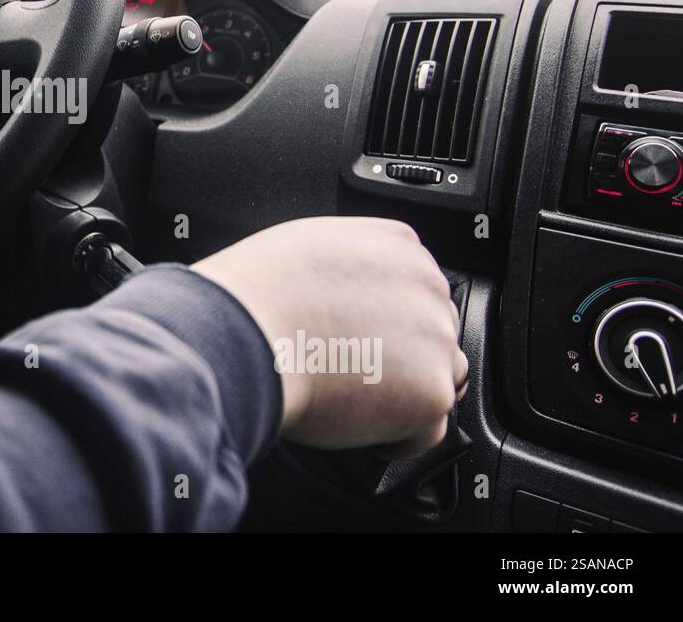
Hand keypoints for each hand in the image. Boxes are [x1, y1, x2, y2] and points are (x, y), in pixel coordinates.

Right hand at [193, 216, 465, 457]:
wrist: (246, 335)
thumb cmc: (256, 295)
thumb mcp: (306, 247)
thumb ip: (346, 266)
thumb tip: (345, 296)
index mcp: (398, 245)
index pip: (417, 286)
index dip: (389, 317)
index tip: (367, 336)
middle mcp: (427, 286)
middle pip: (433, 330)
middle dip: (403, 354)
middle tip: (356, 371)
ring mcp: (434, 339)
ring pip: (440, 376)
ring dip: (408, 393)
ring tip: (360, 403)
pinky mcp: (430, 392)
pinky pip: (430, 428)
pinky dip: (401, 438)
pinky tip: (366, 431)